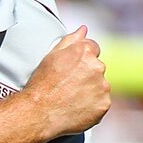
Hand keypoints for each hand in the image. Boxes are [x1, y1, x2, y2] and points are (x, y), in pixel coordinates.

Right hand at [22, 25, 110, 139]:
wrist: (39, 113)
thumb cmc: (41, 84)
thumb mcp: (51, 56)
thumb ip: (70, 40)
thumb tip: (84, 29)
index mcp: (85, 51)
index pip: (93, 48)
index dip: (82, 59)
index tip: (73, 70)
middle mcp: (97, 67)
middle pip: (97, 68)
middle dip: (87, 75)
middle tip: (68, 87)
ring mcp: (102, 86)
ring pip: (101, 86)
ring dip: (91, 90)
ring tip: (71, 99)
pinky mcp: (104, 104)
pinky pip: (102, 103)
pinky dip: (93, 106)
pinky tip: (77, 108)